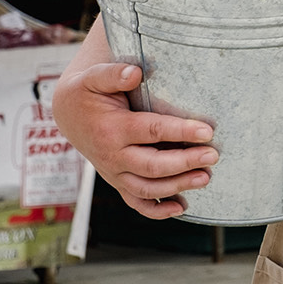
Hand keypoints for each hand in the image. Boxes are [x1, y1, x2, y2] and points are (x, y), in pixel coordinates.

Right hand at [51, 25, 218, 218]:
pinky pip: (136, 202)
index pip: (151, 131)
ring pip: (147, 188)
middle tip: (213, 155)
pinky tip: (182, 207)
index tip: (207, 131)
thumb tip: (135, 73)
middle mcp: (112, 156)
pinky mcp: (118, 181)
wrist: (69, 114)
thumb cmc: (88, 92)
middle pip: (152, 166)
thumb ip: (113, 74)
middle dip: (185, 162)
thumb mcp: (94, 78)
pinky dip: (157, 210)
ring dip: (177, 186)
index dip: (180, 132)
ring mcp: (114, 173)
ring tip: (206, 177)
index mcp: (111, 129)